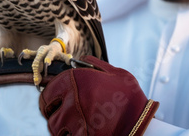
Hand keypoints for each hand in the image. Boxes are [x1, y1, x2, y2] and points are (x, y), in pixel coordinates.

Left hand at [39, 56, 158, 135]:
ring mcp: (75, 118)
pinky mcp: (80, 135)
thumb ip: (96, 64)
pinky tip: (77, 132)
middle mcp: (73, 98)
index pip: (51, 88)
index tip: (53, 98)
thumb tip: (81, 60)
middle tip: (57, 111)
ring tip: (69, 124)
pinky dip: (68, 135)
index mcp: (79, 80)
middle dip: (51, 110)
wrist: (140, 122)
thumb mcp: (116, 73)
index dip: (51, 94)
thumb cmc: (129, 97)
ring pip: (54, 124)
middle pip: (48, 107)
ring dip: (59, 124)